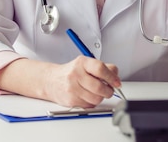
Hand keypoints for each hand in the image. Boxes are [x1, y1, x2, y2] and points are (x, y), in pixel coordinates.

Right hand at [0, 57, 120, 107]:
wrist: (51, 81)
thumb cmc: (71, 72)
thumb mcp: (86, 64)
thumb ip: (103, 67)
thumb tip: (116, 75)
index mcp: (82, 63)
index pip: (100, 69)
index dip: (112, 77)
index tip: (117, 82)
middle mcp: (76, 74)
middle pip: (99, 87)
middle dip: (108, 91)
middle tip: (109, 90)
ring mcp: (72, 88)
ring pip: (96, 98)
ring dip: (100, 97)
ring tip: (97, 93)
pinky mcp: (71, 100)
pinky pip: (89, 105)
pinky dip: (92, 102)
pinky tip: (87, 96)